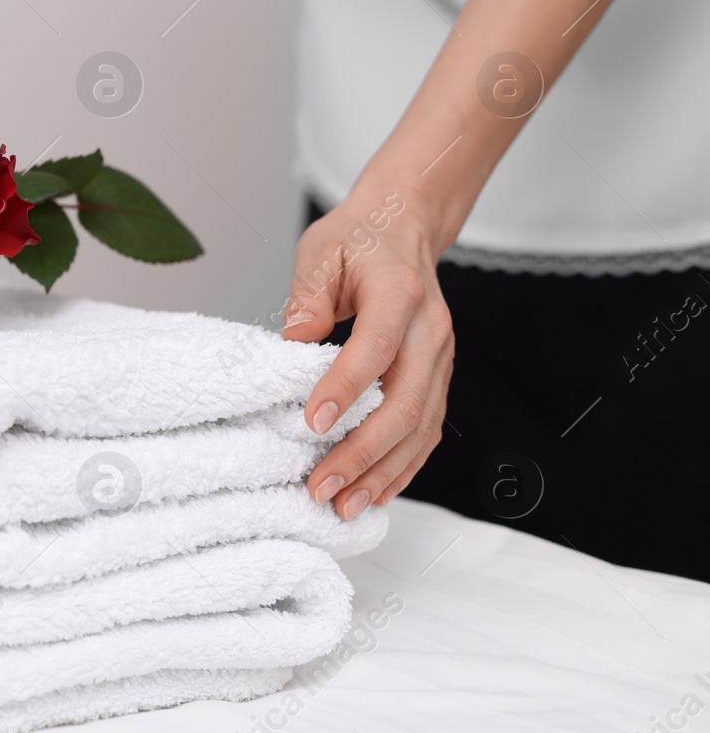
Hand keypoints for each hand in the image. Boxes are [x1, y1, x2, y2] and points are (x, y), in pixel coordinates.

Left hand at [280, 189, 454, 520]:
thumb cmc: (357, 240)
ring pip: (421, 427)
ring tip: (344, 505)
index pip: (374, 348)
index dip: (344, 388)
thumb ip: (307, 298)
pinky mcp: (438, 378)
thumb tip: (291, 346)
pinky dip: (402, 467)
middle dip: (362, 453)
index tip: (310, 423)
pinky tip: (376, 493)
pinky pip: (428, 431)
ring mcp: (441, 358)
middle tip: (321, 485)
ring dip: (383, 472)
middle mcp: (431, 331)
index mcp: (400, 293)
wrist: (404, 227)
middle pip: (405, 403)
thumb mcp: (320, 252)